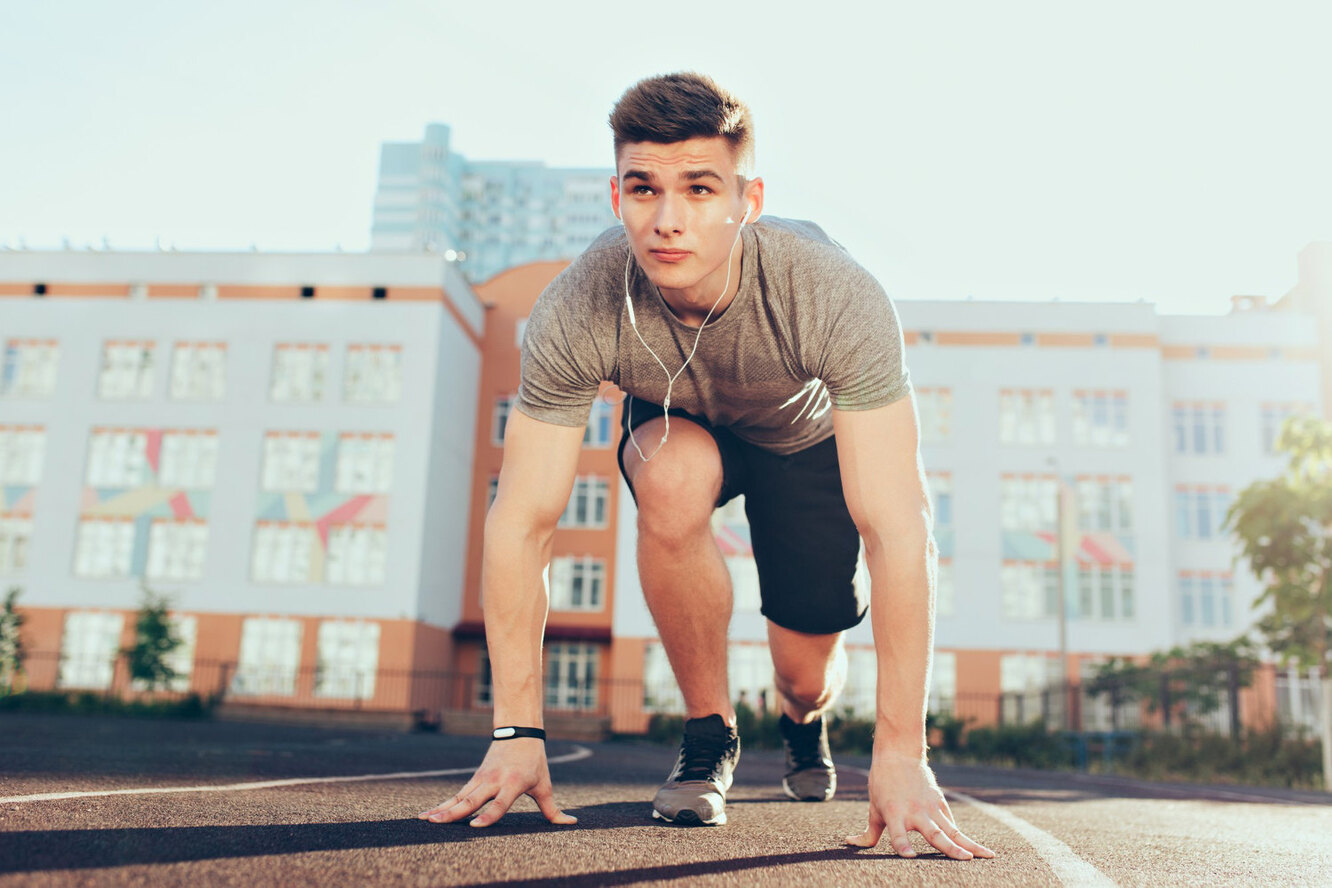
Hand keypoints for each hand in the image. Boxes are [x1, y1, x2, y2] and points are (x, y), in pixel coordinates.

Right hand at [417, 737, 576, 827]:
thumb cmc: (534, 762)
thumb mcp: (544, 784)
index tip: (475, 827)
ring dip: (442, 810)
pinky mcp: (473, 781)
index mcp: (513, 784)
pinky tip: (427, 816)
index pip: (499, 804)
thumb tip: (572, 823)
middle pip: (471, 800)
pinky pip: (455, 796)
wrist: (519, 732)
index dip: (488, 816)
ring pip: (458, 798)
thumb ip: (553, 809)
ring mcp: (481, 780)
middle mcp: (494, 782)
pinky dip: (441, 806)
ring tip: (425, 821)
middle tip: (437, 824)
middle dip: (453, 813)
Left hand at [846, 749, 993, 859]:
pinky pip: (952, 823)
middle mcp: (915, 812)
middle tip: (966, 859)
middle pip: (935, 833)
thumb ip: (868, 832)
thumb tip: (849, 842)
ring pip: (952, 829)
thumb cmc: (882, 784)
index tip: (909, 856)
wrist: (898, 755)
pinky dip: (962, 836)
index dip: (902, 845)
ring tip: (987, 856)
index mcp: (894, 813)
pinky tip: (978, 849)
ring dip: (969, 843)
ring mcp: (930, 807)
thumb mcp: (873, 807)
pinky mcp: (940, 802)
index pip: (898, 834)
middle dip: (950, 848)